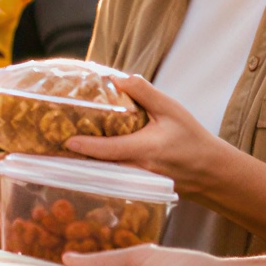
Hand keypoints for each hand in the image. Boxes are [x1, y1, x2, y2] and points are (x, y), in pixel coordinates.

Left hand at [63, 75, 226, 192]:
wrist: (210, 171)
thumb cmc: (192, 138)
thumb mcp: (171, 110)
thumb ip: (145, 93)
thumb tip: (118, 78)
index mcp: (145, 150)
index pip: (108, 150)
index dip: (86, 146)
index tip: (67, 141)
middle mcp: (137, 170)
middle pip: (99, 165)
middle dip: (78, 157)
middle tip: (55, 145)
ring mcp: (136, 182)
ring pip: (104, 174)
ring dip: (86, 164)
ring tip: (65, 151)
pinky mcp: (137, 187)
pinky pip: (113, 179)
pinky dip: (99, 169)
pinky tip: (87, 159)